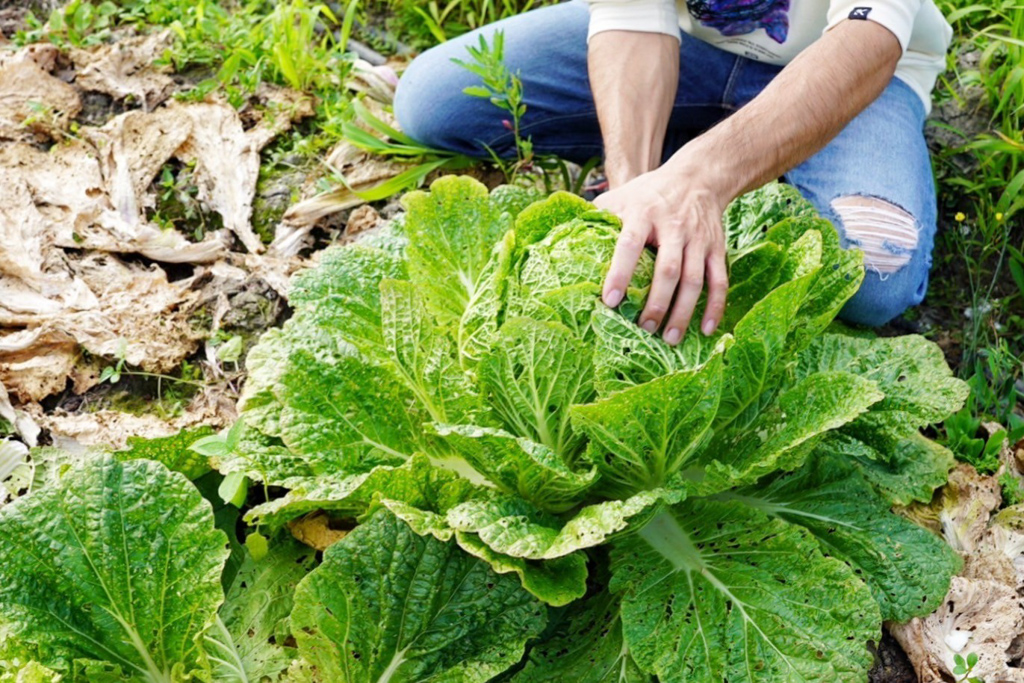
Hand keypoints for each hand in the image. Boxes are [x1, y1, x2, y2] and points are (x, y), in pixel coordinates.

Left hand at [595, 168, 728, 344]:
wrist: (698, 177)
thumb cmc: (648, 193)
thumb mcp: (621, 196)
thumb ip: (596, 217)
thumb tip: (562, 239)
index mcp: (643, 214)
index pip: (629, 244)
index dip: (620, 273)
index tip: (610, 301)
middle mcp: (673, 227)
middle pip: (667, 269)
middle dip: (656, 303)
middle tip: (643, 330)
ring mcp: (698, 239)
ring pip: (694, 280)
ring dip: (682, 312)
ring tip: (669, 339)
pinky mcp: (716, 249)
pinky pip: (719, 281)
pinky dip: (714, 307)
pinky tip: (705, 331)